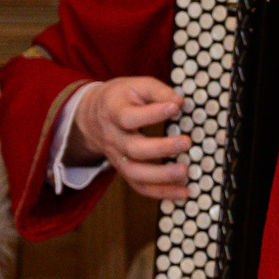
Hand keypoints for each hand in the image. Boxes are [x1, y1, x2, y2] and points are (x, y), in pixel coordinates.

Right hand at [70, 76, 189, 200]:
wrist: (91, 117)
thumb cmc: (121, 98)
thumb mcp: (135, 85)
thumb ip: (158, 91)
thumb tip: (180, 102)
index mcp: (113, 112)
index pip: (129, 117)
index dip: (152, 113)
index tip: (175, 107)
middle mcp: (113, 138)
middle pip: (133, 149)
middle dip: (161, 148)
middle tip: (186, 142)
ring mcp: (117, 158)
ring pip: (135, 174)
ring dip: (161, 177)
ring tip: (185, 172)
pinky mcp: (125, 170)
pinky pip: (140, 187)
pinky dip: (161, 193)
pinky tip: (182, 193)